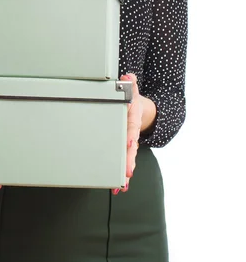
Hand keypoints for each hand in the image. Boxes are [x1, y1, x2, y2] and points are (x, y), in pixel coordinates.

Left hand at [112, 73, 142, 194]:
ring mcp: (129, 143)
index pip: (132, 130)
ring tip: (121, 185)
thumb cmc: (134, 101)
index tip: (130, 143)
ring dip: (125, 173)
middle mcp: (132, 134)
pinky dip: (122, 175)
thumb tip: (127, 76)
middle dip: (129, 162)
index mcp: (132, 121)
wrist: (142, 110)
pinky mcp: (125, 148)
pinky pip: (124, 162)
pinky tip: (119, 186)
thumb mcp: (133, 91)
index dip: (130, 137)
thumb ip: (130, 83)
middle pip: (131, 150)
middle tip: (127, 173)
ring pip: (128, 160)